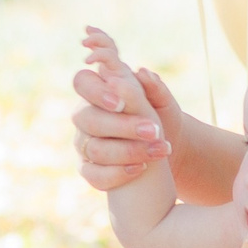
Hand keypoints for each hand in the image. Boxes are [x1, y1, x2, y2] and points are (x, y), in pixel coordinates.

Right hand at [71, 29, 182, 188]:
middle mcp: (85, 115)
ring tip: (158, 149)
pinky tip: (141, 168)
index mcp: (99, 90)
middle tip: (152, 130)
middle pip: (86, 118)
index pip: (82, 81)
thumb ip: (154, 86)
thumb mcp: (162, 101)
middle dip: (121, 126)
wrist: (165, 149)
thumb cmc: (160, 118)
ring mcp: (84, 143)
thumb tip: (143, 73)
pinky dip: (118, 173)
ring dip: (128, 150)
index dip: (97, 92)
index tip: (120, 103)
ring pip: (94, 148)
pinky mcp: (88, 169)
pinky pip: (93, 175)